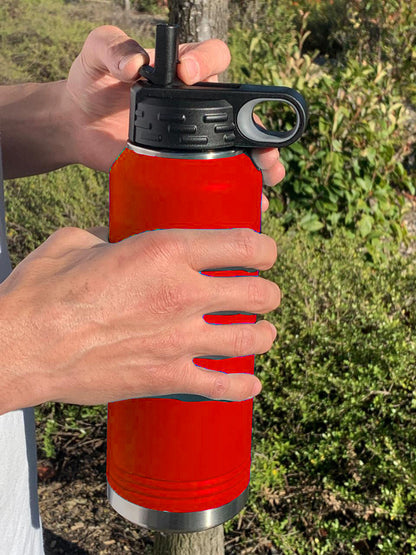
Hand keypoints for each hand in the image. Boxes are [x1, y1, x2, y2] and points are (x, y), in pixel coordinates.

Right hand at [0, 227, 279, 412]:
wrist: (22, 345)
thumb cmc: (43, 292)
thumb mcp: (77, 242)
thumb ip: (109, 237)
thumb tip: (115, 242)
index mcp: (165, 251)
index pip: (243, 245)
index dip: (265, 248)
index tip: (264, 254)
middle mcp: (181, 294)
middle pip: (257, 293)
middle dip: (267, 292)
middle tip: (262, 294)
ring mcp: (178, 340)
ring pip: (251, 338)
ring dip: (264, 335)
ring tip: (262, 332)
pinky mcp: (165, 377)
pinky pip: (221, 386)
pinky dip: (242, 387)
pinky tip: (250, 384)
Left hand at [63, 26, 284, 210]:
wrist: (76, 125)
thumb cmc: (89, 83)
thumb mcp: (95, 53)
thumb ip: (112, 47)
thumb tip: (135, 63)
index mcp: (182, 72)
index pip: (213, 58)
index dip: (208, 62)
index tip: (187, 74)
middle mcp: (195, 105)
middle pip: (241, 113)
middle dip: (258, 129)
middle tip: (263, 146)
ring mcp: (191, 139)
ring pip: (236, 148)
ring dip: (259, 163)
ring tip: (269, 175)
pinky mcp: (181, 167)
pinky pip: (213, 178)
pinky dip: (234, 191)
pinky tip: (249, 203)